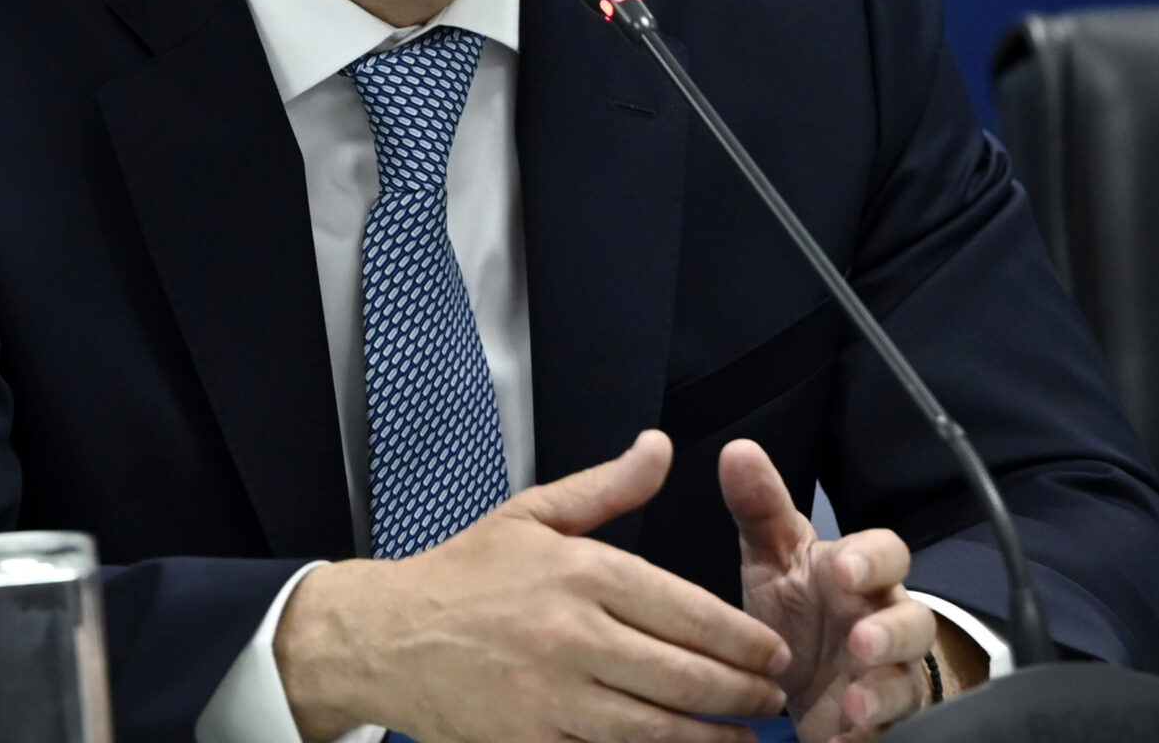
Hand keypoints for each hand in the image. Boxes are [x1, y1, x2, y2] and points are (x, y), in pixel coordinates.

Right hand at [276, 430, 789, 742]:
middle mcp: (574, 635)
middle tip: (773, 698)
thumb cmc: (462, 576)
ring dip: (715, 737)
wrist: (385, 638)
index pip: (690, 611)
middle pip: (688, 674)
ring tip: (748, 736)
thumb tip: (661, 446)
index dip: (745, 640)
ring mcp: (554, 696)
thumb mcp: (532, 514)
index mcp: (582, 572)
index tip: (773, 653)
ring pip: (660, 726)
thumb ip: (608, 487)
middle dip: (745, 692)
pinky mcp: (534, 741)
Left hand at [722, 440, 939, 742]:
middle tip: (861, 642)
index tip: (844, 569)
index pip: (887, 553)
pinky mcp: (888, 720)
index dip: (871, 559)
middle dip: (891, 632)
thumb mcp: (777, 560)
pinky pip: (894, 728)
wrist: (821, 677)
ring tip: (855, 707)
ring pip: (908, 681)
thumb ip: (760, 510)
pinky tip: (841, 740)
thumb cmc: (803, 606)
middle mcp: (886, 622)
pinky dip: (870, 737)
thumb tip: (737, 450)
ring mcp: (892, 675)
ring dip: (884, 693)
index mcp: (860, 575)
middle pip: (914, 621)